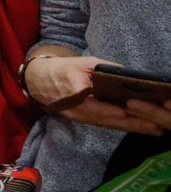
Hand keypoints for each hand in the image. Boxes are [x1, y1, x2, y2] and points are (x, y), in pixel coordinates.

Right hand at [25, 55, 169, 135]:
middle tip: (152, 124)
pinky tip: (138, 128)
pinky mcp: (80, 119)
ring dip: (130, 127)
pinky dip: (121, 126)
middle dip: (129, 121)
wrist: (39, 81)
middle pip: (103, 116)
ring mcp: (76, 115)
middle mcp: (73, 106)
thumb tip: (129, 75)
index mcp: (70, 87)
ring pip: (105, 123)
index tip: (124, 111)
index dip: (105, 108)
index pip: (88, 101)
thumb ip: (105, 68)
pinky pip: (103, 124)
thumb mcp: (83, 62)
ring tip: (153, 129)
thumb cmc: (63, 68)